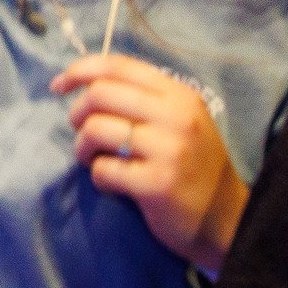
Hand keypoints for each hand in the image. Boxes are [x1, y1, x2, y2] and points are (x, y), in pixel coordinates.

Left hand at [52, 53, 247, 272]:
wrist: (228, 221)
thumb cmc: (195, 167)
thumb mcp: (181, 121)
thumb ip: (143, 98)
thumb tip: (85, 81)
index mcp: (179, 95)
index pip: (118, 66)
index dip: (80, 71)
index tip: (59, 85)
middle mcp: (177, 117)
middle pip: (100, 94)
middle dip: (77, 112)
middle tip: (80, 131)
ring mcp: (168, 150)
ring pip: (95, 129)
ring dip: (83, 146)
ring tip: (94, 158)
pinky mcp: (157, 184)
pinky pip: (104, 169)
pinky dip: (98, 176)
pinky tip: (113, 184)